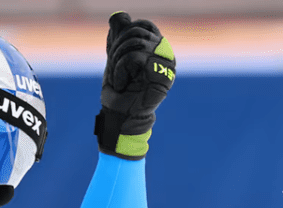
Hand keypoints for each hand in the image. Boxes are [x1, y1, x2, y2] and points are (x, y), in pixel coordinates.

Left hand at [94, 12, 175, 159]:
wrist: (118, 115)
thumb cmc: (118, 90)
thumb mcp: (115, 58)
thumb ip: (118, 37)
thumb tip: (118, 16)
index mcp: (158, 48)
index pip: (142, 26)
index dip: (123, 36)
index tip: (116, 56)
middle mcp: (166, 54)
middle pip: (137, 33)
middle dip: (117, 51)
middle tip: (116, 71)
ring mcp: (167, 66)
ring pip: (135, 44)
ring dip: (117, 63)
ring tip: (120, 80)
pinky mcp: (162, 77)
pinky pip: (135, 58)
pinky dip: (120, 71)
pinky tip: (122, 85)